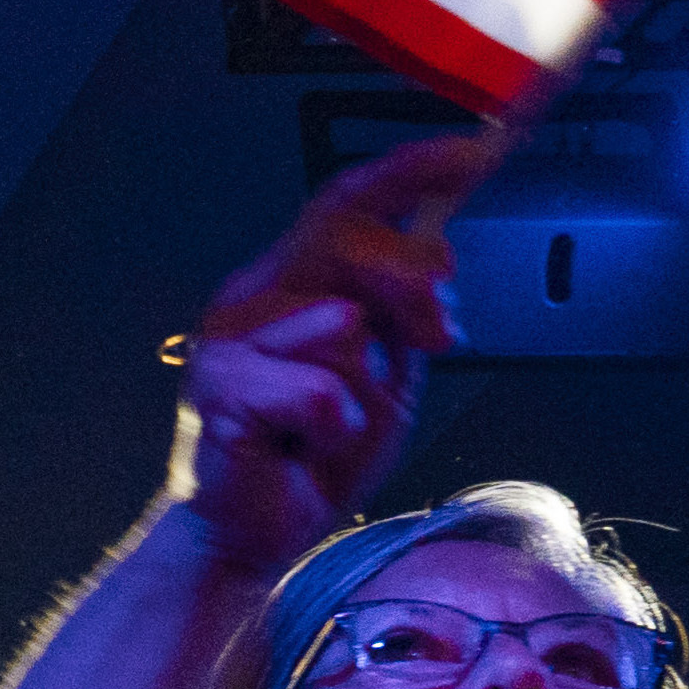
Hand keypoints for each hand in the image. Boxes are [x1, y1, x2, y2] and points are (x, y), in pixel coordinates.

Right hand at [165, 134, 490, 573]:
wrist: (252, 535)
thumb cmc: (311, 455)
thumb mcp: (385, 371)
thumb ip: (403, 312)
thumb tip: (435, 247)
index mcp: (290, 283)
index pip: (343, 204)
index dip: (407, 169)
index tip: (468, 152)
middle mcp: (252, 297)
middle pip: (346, 240)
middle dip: (409, 285)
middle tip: (435, 338)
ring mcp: (229, 341)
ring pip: (342, 326)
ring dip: (362, 388)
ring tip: (330, 427)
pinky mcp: (220, 390)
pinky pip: (319, 391)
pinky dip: (333, 429)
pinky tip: (303, 448)